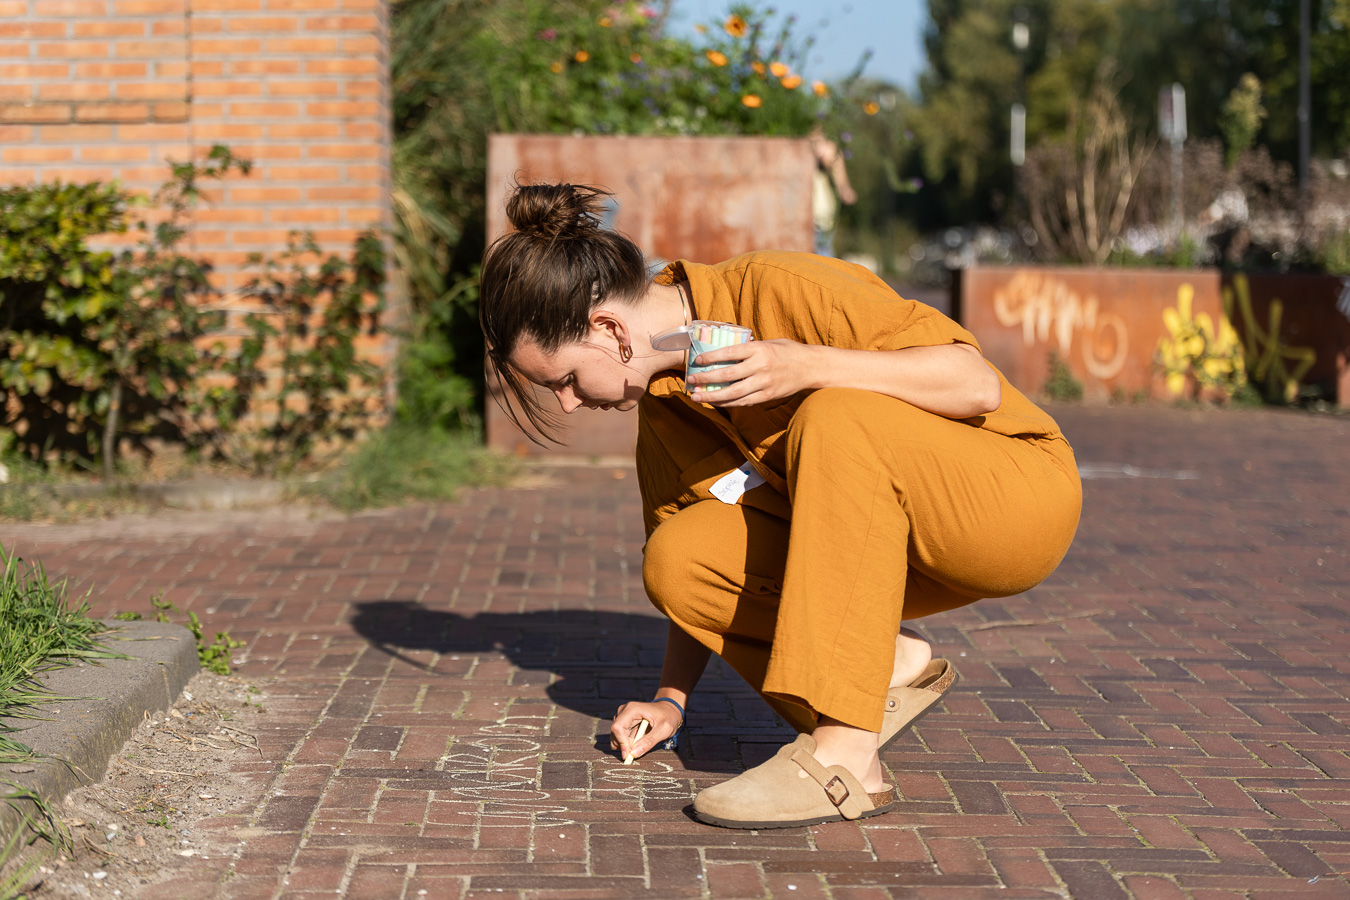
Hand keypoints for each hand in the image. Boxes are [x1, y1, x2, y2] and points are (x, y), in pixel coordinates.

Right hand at [610, 699, 681, 761]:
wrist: (669, 710)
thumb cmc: (668, 717)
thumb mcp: (664, 729)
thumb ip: (649, 741)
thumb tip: (634, 753)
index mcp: (632, 709)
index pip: (618, 727)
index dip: (621, 742)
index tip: (629, 755)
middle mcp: (624, 711)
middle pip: (615, 733)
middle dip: (625, 745)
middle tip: (640, 748)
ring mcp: (623, 716)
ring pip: (616, 736)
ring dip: (628, 743)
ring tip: (643, 739)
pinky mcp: (624, 721)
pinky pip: (621, 736)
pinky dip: (629, 742)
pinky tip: (640, 737)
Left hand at [687, 339, 815, 406]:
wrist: (811, 367)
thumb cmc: (788, 351)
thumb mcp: (769, 342)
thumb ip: (749, 349)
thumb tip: (725, 353)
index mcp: (759, 349)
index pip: (729, 353)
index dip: (710, 358)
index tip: (697, 361)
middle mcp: (760, 366)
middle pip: (727, 374)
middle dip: (705, 379)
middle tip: (690, 381)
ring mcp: (764, 383)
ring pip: (733, 393)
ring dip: (712, 396)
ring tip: (696, 396)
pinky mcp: (767, 396)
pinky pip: (743, 401)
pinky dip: (727, 403)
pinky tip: (715, 402)